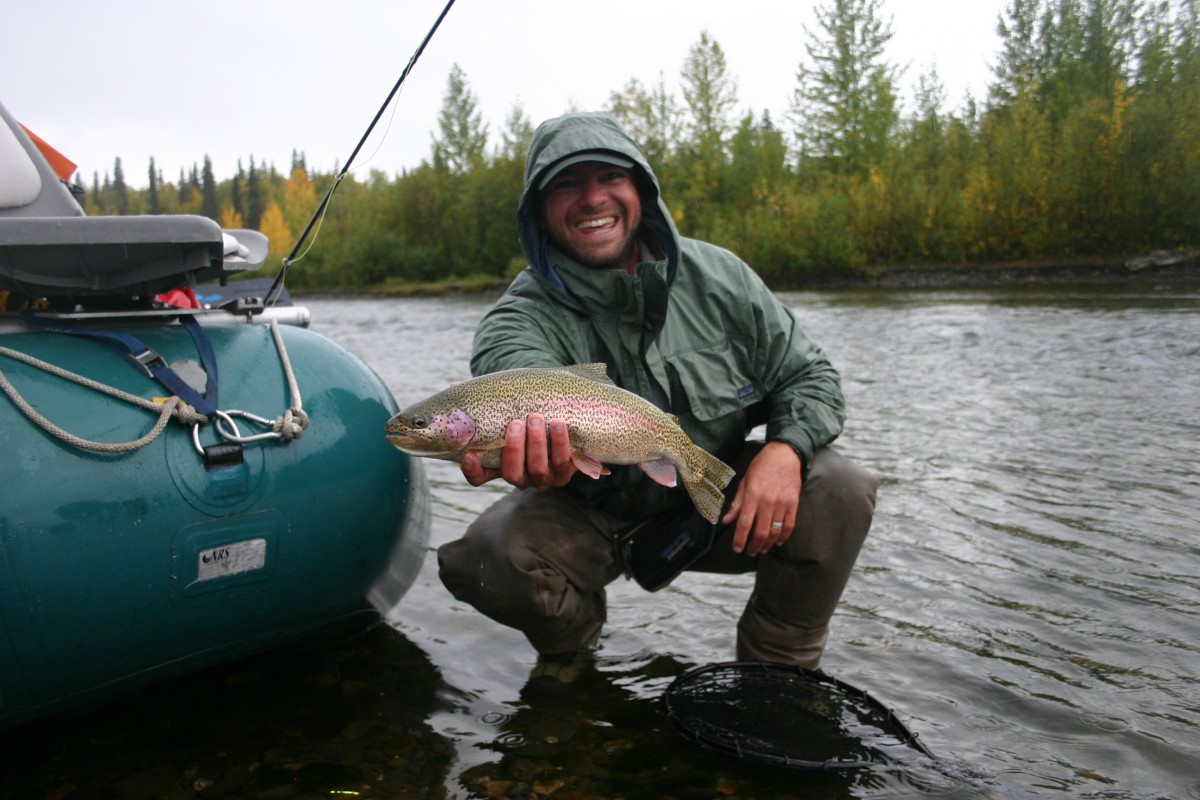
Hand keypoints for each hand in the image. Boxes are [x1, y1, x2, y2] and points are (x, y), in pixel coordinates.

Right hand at [460, 413, 576, 489]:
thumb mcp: (503, 414)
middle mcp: (520, 478)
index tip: (469, 455)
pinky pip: (562, 462)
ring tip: (536, 417)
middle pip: (513, 474)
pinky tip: (558, 423)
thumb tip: (454, 387)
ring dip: (536, 443)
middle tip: (515, 423)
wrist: (560, 425)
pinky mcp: (564, 473)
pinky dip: (560, 443)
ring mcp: (542, 479)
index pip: (479, 477)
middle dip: (514, 449)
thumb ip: (482, 405)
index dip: (472, 470)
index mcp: (499, 467)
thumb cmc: (524, 419)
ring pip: (538, 469)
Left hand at [721, 441, 802, 556]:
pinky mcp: (794, 503)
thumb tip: (726, 521)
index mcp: (753, 495)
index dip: (740, 539)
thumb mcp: (744, 482)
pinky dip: (784, 537)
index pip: (745, 523)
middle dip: (754, 546)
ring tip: (762, 549)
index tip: (737, 549)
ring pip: (775, 532)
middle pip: (761, 532)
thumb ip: (736, 503)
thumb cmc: (761, 467)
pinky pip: (789, 525)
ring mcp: (782, 503)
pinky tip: (778, 542)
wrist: (785, 455)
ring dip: (768, 544)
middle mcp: (768, 501)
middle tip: (750, 552)